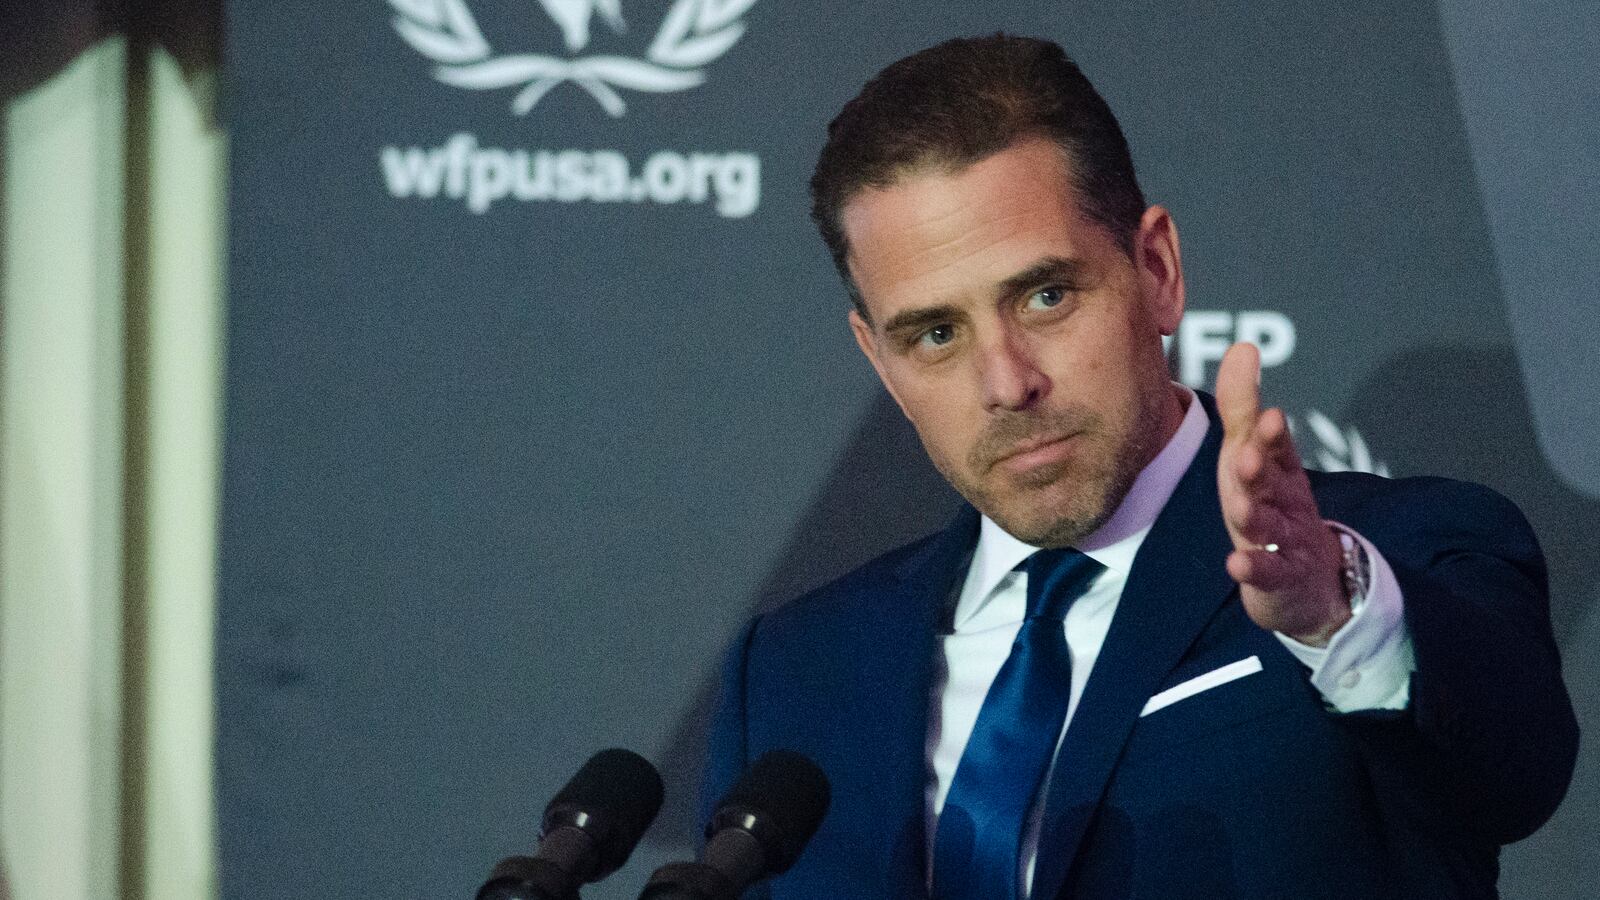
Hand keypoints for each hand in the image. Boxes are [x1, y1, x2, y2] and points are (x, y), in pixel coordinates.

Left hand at [1215, 343, 1348, 646]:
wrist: (1309, 581)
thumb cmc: (1271, 504)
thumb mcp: (1254, 454)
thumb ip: (1243, 405)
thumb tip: (1242, 345)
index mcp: (1279, 470)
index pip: (1276, 447)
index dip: (1271, 435)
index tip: (1267, 416)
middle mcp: (1284, 501)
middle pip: (1272, 483)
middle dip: (1262, 468)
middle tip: (1249, 453)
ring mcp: (1285, 539)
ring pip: (1269, 525)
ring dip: (1255, 515)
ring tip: (1239, 507)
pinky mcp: (1278, 577)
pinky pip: (1266, 571)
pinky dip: (1253, 567)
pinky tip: (1235, 563)